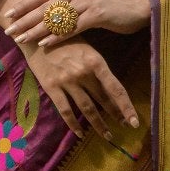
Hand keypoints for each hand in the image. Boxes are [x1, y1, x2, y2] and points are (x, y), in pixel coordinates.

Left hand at [2, 0, 149, 47]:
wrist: (135, 7)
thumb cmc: (107, 6)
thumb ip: (64, 1)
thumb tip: (41, 13)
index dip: (24, 5)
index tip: (8, 15)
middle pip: (45, 6)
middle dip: (25, 20)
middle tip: (9, 31)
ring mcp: (86, 0)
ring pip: (56, 18)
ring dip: (37, 30)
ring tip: (22, 39)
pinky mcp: (97, 14)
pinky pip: (72, 27)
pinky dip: (57, 37)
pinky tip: (45, 44)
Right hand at [13, 35, 139, 142]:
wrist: (35, 35)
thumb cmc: (64, 39)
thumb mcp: (86, 49)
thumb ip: (97, 68)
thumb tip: (111, 88)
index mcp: (95, 61)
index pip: (116, 88)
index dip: (126, 106)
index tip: (134, 121)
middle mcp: (83, 73)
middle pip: (103, 100)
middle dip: (115, 115)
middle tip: (124, 126)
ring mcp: (67, 81)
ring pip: (87, 109)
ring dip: (99, 124)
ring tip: (107, 135)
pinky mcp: (52, 87)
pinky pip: (65, 111)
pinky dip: (73, 125)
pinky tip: (80, 134)